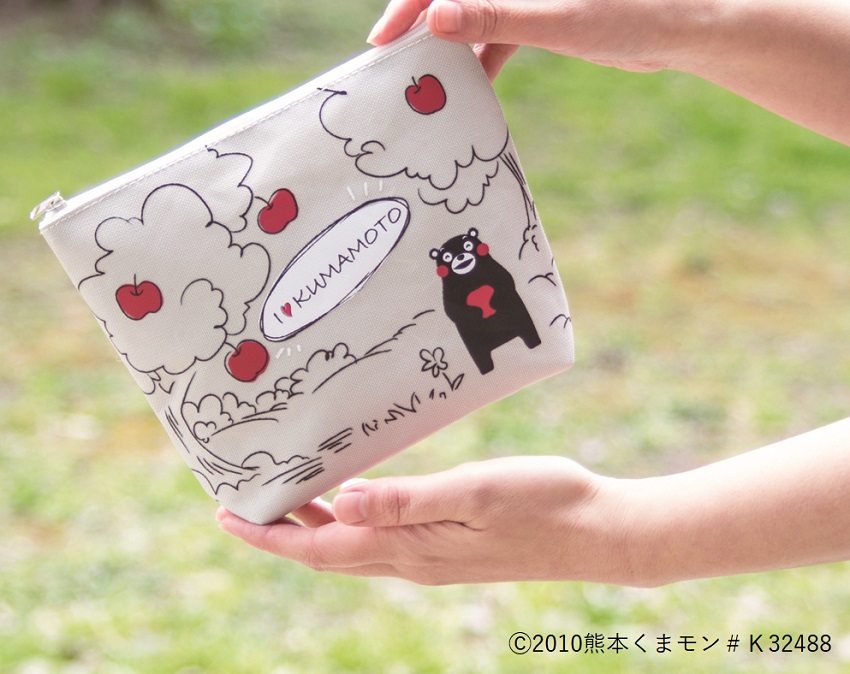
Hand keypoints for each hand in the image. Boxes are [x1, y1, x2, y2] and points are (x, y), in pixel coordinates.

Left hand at [216, 456, 633, 584]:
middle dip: (281, 533)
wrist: (599, 534)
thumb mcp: (474, 492)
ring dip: (313, 529)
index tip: (226, 514)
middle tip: (244, 503)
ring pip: (352, 549)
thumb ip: (407, 500)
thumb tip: (338, 503)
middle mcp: (413, 560)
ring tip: (287, 499)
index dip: (271, 535)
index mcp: (411, 548)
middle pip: (327, 554)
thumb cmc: (545, 504)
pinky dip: (351, 523)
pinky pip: (381, 540)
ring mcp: (432, 558)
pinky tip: (356, 498)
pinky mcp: (450, 548)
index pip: (321, 548)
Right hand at [367, 0, 700, 79]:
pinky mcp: (542, 14)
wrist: (683, 29)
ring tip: (425, 83)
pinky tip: (469, 88)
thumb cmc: (630, 15)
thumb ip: (495, 18)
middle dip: (421, 24)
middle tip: (394, 64)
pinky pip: (497, 34)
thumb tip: (435, 17)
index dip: (411, 3)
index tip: (386, 39)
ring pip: (472, 15)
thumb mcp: (559, 21)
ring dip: (449, 46)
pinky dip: (481, 59)